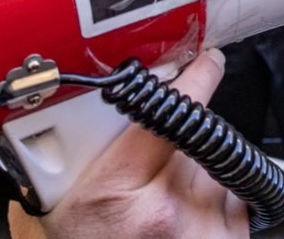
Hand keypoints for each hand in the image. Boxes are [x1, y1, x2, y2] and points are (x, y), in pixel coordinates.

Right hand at [8, 50, 247, 238]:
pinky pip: (236, 199)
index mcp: (116, 195)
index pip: (174, 112)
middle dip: (182, 139)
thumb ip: (68, 153)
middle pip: (197, 137)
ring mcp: (206, 233)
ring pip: (219, 166)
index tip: (207, 61)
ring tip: (162, 204)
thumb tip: (95, 100)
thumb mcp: (48, 207)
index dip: (195, 78)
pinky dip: (219, 200)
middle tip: (153, 164)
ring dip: (200, 173)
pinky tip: (187, 221)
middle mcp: (168, 214)